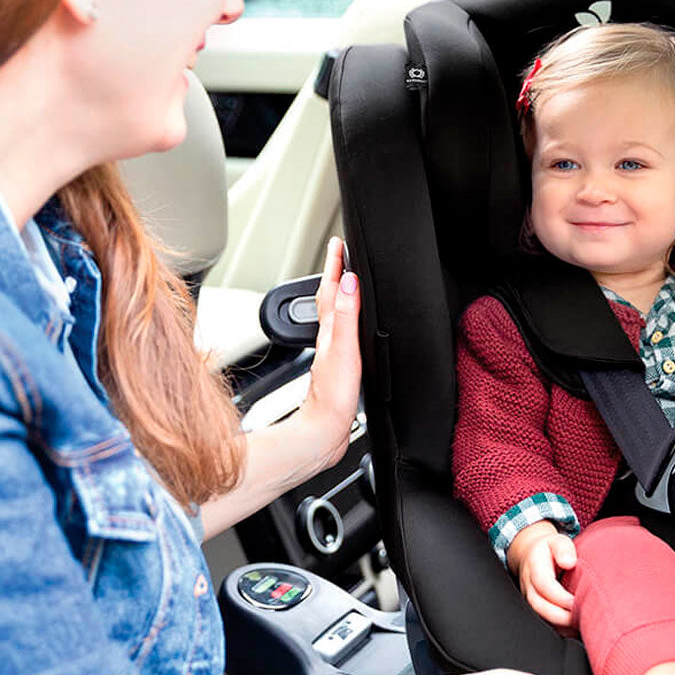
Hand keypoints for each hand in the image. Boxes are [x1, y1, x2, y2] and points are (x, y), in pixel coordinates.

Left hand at [301, 237, 361, 467]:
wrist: (323, 432)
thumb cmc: (332, 397)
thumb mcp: (343, 350)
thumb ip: (346, 315)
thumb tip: (350, 282)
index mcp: (329, 332)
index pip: (331, 288)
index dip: (336, 264)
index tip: (339, 242)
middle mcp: (328, 340)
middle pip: (331, 298)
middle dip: (336, 273)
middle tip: (342, 253)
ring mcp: (332, 354)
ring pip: (336, 315)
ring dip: (340, 295)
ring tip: (346, 280)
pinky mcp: (339, 370)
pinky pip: (343, 335)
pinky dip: (347, 321)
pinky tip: (351, 327)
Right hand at [508, 522, 576, 629]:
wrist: (531, 555)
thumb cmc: (548, 550)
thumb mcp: (557, 541)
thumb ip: (563, 548)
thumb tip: (569, 562)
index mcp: (534, 567)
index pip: (543, 584)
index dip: (559, 596)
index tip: (575, 602)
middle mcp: (528, 585)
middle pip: (539, 605)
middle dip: (560, 616)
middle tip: (581, 619)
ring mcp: (529, 598)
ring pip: (540, 617)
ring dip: (560, 625)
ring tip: (580, 625)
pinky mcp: (534, 607)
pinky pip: (543, 622)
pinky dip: (559, 628)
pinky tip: (574, 628)